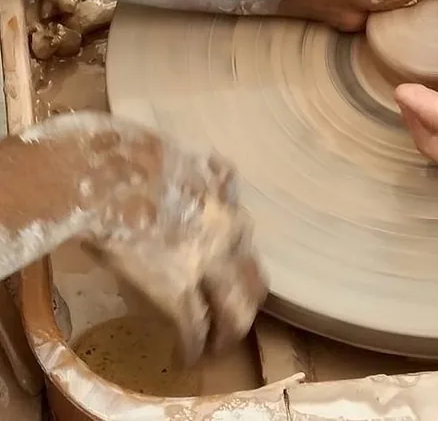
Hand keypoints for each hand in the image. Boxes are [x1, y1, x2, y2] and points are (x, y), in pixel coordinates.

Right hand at [2, 112, 266, 363]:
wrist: (104, 178)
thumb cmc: (132, 159)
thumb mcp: (187, 158)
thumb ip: (209, 176)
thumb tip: (214, 176)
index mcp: (227, 203)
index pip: (247, 243)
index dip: (239, 265)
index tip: (229, 276)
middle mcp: (228, 235)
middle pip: (254, 283)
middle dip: (244, 305)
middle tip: (232, 321)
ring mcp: (206, 265)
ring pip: (234, 313)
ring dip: (226, 335)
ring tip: (214, 348)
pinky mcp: (177, 292)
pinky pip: (193, 330)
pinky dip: (191, 348)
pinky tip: (185, 357)